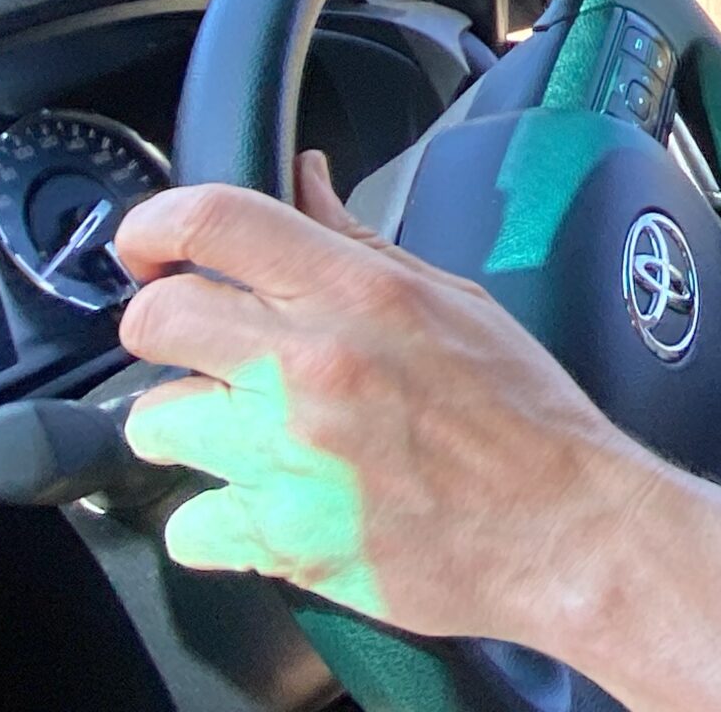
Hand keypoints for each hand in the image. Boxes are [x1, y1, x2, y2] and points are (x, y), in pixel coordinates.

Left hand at [113, 151, 661, 644]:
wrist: (569, 529)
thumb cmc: (527, 417)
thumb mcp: (455, 301)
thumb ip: (359, 241)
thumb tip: (303, 180)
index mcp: (360, 294)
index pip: (208, 221)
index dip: (154, 229)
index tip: (152, 250)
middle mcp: (313, 364)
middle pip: (154, 319)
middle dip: (167, 331)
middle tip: (206, 351)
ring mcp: (289, 455)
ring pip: (152, 422)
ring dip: (192, 428)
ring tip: (249, 438)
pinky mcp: (281, 538)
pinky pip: (186, 525)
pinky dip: (218, 524)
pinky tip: (270, 507)